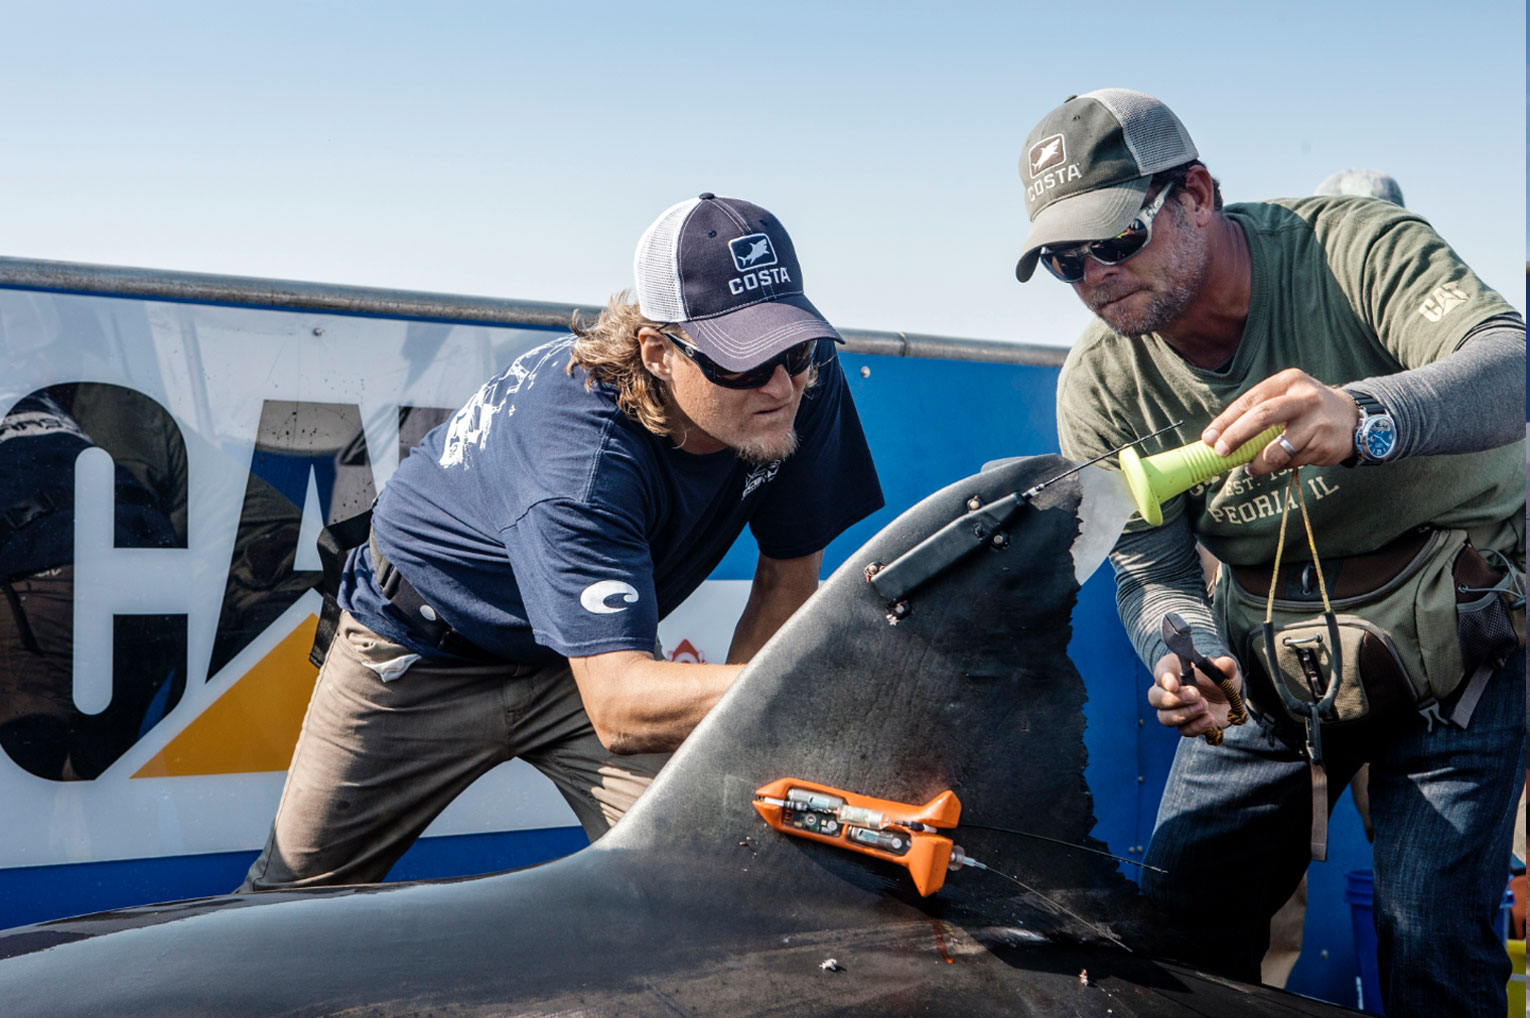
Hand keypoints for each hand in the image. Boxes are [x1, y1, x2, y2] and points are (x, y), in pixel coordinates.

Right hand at [1148, 652, 1243, 738]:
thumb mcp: (1225, 668)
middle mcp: (1167, 691)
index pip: (1161, 672)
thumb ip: (1225, 665)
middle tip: (1195, 696)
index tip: (1174, 685)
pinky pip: (1183, 730)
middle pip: (1155, 698)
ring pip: (1165, 717)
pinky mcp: (1186, 725)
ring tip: (1204, 707)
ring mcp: (1174, 710)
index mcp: (1172, 669)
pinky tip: (1209, 719)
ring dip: (1184, 714)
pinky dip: (1196, 727)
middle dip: (1173, 699)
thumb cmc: (1218, 676)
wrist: (1226, 696)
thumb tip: (1226, 664)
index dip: (1165, 680)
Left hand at [1200, 368, 1358, 476]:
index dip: (1226, 421)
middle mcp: (1304, 397)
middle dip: (1236, 436)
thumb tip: (1217, 438)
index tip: (1209, 438)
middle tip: (1221, 452)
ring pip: (1276, 449)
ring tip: (1251, 467)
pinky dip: (1280, 466)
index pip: (1249, 400)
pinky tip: (1282, 462)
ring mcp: (1317, 421)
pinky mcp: (1325, 444)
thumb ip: (1256, 412)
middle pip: (1262, 416)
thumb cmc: (1305, 410)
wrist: (1351, 419)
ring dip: (1258, 463)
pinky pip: (1292, 462)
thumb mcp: (1285, 399)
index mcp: (1288, 381)